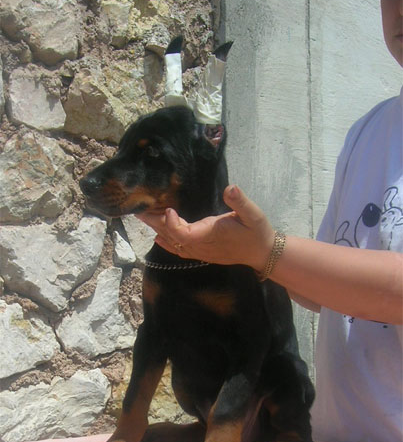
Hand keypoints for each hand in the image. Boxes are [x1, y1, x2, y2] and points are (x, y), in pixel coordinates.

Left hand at [137, 185, 274, 272]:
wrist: (262, 252)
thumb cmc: (257, 231)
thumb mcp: (253, 214)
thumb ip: (240, 202)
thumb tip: (230, 188)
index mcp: (210, 234)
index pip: (183, 234)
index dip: (172, 224)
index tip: (168, 209)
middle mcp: (202, 245)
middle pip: (172, 237)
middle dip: (155, 223)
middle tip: (139, 209)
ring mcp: (201, 251)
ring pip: (174, 243)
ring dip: (158, 230)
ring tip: (143, 217)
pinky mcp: (202, 253)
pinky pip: (180, 250)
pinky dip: (167, 244)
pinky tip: (158, 237)